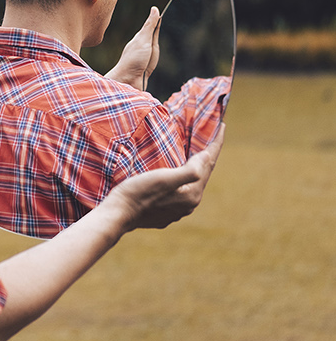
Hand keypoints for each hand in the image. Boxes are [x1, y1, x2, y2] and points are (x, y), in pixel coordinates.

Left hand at [105, 6, 160, 89]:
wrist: (127, 82)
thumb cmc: (133, 60)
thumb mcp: (144, 40)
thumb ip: (150, 26)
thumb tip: (154, 8)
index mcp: (142, 38)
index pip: (153, 25)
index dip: (159, 19)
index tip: (166, 10)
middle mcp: (143, 46)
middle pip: (154, 36)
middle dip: (159, 29)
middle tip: (165, 18)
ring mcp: (145, 57)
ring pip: (154, 47)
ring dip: (157, 40)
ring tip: (162, 31)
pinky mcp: (147, 67)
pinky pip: (155, 58)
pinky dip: (157, 53)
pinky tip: (156, 51)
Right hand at [107, 123, 224, 232]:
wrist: (117, 214)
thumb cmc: (139, 193)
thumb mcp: (164, 178)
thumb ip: (190, 171)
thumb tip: (207, 157)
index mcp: (192, 194)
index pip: (208, 164)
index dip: (215, 144)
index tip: (222, 126)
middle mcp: (188, 204)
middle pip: (202, 173)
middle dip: (207, 154)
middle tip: (211, 135)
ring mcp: (176, 209)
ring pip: (190, 181)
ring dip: (195, 165)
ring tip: (195, 150)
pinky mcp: (165, 211)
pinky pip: (180, 189)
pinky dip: (183, 176)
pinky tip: (176, 170)